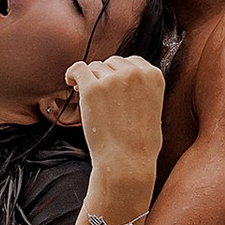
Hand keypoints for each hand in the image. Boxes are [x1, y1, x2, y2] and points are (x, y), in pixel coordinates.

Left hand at [67, 52, 164, 223]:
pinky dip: (72, 74)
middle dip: (105, 77)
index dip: (120, 73)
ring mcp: (113, 79)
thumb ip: (142, 88)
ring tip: (92, 102)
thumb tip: (120, 75)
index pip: (132, 61)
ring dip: (91, 81)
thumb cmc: (140, 143)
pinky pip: (77, 69)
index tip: (113, 85)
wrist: (127, 163)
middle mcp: (135, 73)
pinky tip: (70, 82)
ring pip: (95, 68)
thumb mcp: (153, 108)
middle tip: (101, 97)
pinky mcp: (92, 88)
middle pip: (112, 63)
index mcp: (154, 75)